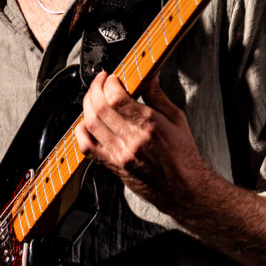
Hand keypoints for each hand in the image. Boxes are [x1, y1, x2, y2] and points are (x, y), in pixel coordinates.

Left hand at [75, 71, 208, 211]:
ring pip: (91, 124)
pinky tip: (86, 122)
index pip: (117, 98)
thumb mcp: (177, 120)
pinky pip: (87, 147)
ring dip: (87, 106)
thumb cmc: (183, 157)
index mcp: (150, 125)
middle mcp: (133, 140)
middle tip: (100, 82)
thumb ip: (158, 97)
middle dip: (95, 89)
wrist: (184, 190)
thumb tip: (150, 76)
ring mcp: (120, 154)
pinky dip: (81, 131)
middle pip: (100, 108)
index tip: (111, 77)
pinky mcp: (114, 166)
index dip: (109, 83)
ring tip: (93, 97)